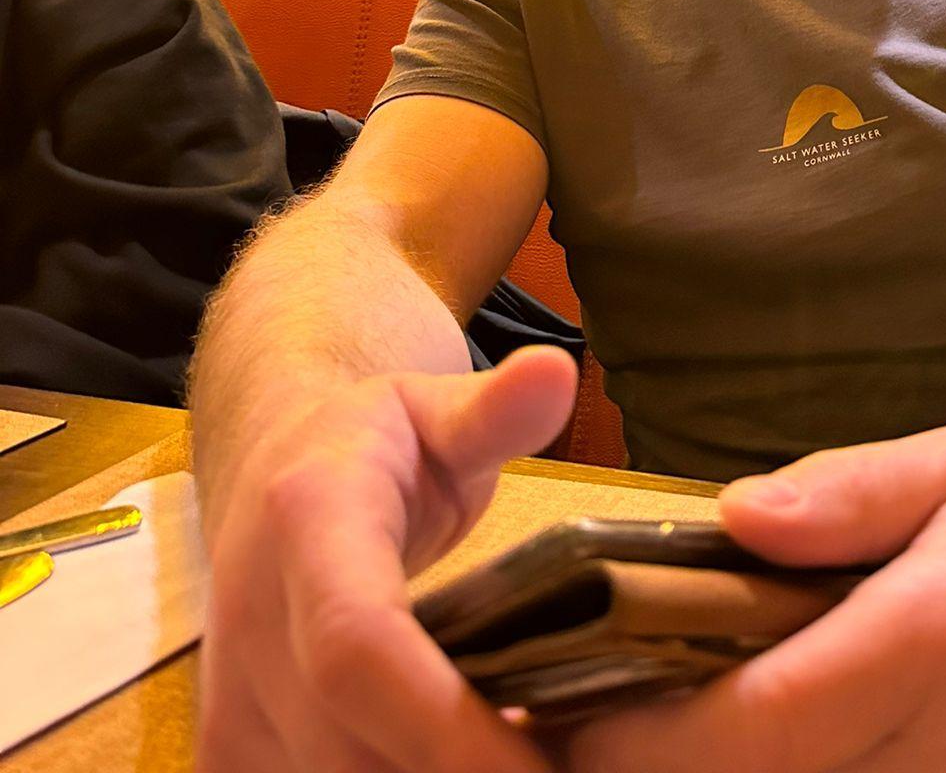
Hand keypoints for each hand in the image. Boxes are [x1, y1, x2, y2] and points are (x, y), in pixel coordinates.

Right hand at [195, 344, 576, 772]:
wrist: (275, 465)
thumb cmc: (377, 443)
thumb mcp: (439, 410)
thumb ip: (496, 409)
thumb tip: (556, 373)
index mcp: (309, 520)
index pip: (356, 642)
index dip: (441, 723)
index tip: (536, 765)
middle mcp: (250, 618)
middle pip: (342, 750)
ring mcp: (228, 695)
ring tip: (528, 767)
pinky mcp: (228, 750)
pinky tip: (461, 772)